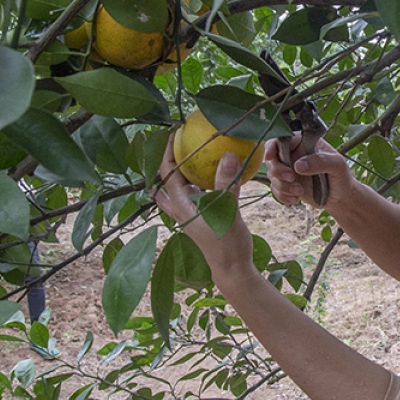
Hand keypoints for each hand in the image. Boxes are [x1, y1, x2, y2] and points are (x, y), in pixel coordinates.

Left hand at [154, 134, 253, 283]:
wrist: (232, 269)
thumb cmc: (226, 244)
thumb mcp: (227, 212)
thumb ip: (226, 184)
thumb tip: (228, 154)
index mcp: (181, 205)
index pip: (168, 172)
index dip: (167, 150)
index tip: (174, 131)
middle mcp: (181, 207)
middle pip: (168, 177)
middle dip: (169, 157)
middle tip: (179, 137)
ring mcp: (190, 212)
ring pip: (179, 185)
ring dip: (181, 168)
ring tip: (190, 150)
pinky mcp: (201, 215)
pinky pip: (196, 192)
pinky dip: (199, 179)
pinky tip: (212, 171)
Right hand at [264, 133, 355, 208]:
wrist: (340, 197)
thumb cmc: (341, 176)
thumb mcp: (337, 165)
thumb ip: (319, 161)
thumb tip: (298, 165)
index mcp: (304, 143)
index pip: (282, 138)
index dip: (272, 146)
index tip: (271, 157)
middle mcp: (294, 154)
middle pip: (272, 158)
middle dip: (278, 170)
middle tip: (292, 178)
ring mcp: (289, 169)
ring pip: (272, 175)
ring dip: (283, 186)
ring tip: (299, 192)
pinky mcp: (287, 184)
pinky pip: (275, 189)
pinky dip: (282, 196)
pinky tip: (296, 198)